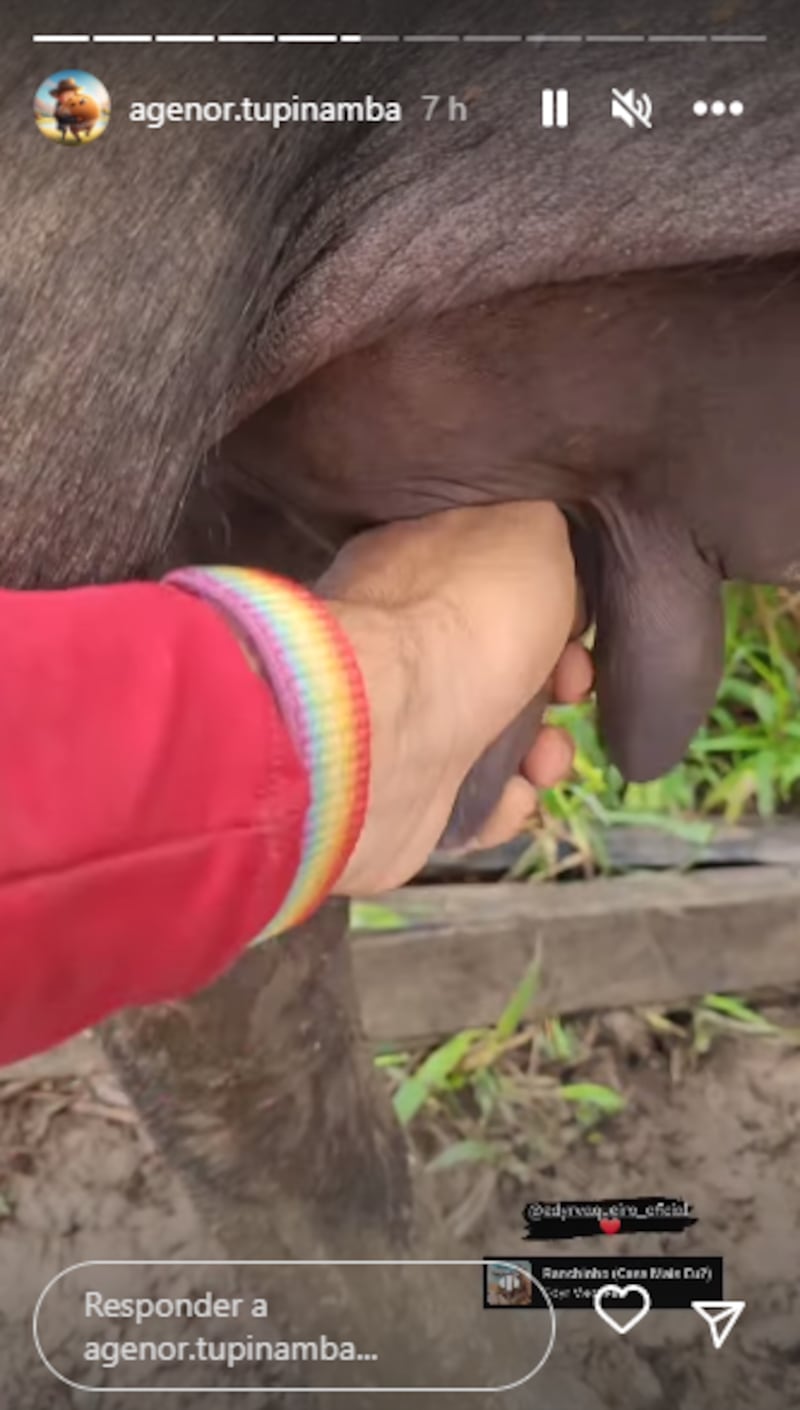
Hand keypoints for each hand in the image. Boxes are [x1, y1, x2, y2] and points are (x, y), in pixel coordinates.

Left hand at [320, 503, 591, 893]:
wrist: (386, 731)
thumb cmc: (467, 618)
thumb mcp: (531, 532)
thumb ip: (546, 536)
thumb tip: (551, 567)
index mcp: (417, 568)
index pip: (495, 585)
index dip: (554, 609)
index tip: (580, 631)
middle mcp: (398, 643)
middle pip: (503, 666)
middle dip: (556, 688)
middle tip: (570, 694)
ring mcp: (395, 722)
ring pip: (492, 741)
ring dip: (541, 756)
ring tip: (543, 763)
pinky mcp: (398, 792)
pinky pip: (468, 803)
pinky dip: (500, 804)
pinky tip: (507, 796)